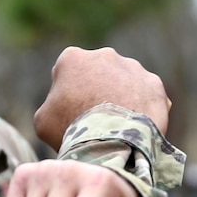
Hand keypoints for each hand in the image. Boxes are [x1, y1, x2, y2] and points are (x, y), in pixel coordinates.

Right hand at [33, 46, 170, 149]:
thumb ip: (50, 106)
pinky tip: (137, 129)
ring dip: (122, 100)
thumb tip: (60, 107)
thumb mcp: (43, 121)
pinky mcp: (153, 83)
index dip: (68, 97)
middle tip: (97, 121)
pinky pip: (146, 97)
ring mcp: (132, 67)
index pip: (67, 75)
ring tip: (118, 128)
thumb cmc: (70, 130)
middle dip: (98, 93)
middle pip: (98, 76)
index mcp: (72, 58)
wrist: (111, 141)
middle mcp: (104, 55)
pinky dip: (143, 110)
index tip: (72, 115)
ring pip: (124, 84)